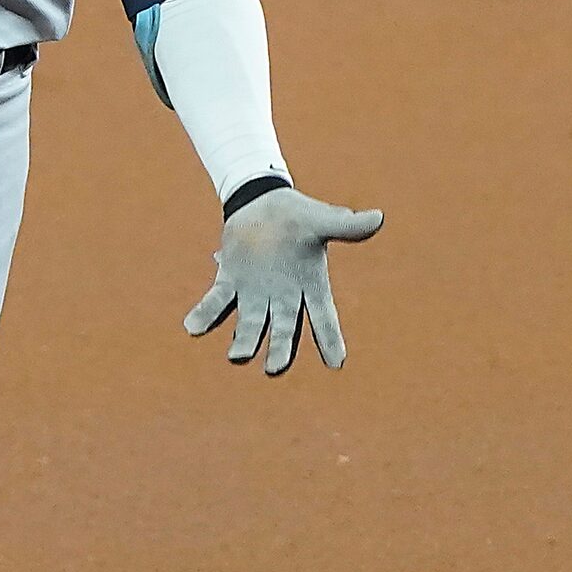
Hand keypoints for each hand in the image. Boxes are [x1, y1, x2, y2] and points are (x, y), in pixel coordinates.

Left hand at [184, 186, 384, 375]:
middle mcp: (282, 297)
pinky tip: (192, 327)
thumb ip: (346, 225)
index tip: (336, 364)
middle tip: (274, 368)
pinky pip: (216, 302)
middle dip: (279, 349)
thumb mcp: (322, 219)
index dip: (329, 340)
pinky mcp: (230, 281)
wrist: (263, 203)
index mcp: (309, 285)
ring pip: (249, 324)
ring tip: (236, 356)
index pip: (322, 317)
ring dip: (243, 340)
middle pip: (282, 330)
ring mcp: (254, 292)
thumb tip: (379, 217)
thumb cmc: (299, 215)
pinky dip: (205, 314)